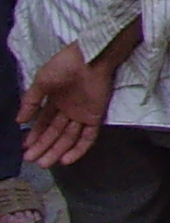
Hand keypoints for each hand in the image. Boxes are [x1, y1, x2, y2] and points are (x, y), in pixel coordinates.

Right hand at [20, 39, 118, 166]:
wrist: (90, 59)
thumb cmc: (65, 67)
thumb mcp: (41, 82)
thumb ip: (31, 102)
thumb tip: (19, 121)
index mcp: (56, 100)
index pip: (44, 122)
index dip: (35, 135)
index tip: (25, 147)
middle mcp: (69, 109)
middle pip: (55, 133)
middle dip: (43, 146)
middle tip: (31, 160)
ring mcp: (83, 113)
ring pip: (69, 137)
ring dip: (57, 150)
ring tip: (43, 163)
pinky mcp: (96, 116)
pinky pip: (88, 136)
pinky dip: (78, 149)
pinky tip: (65, 160)